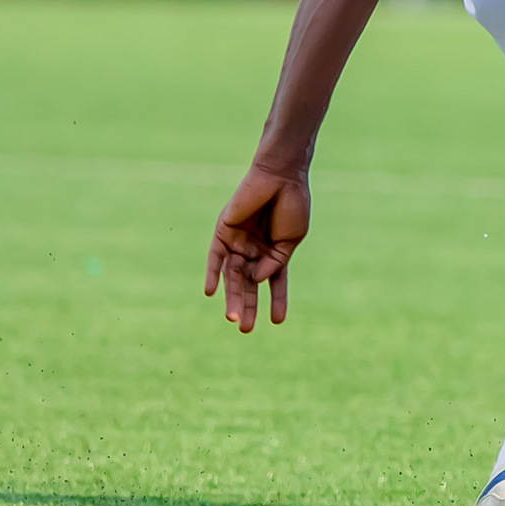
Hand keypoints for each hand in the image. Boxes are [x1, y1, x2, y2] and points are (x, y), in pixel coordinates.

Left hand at [206, 164, 310, 330]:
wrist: (281, 176)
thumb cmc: (292, 204)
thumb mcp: (291, 240)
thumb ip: (276, 262)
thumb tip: (258, 280)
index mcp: (274, 251)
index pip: (273, 282)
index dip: (276, 301)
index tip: (277, 322)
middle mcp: (254, 249)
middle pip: (248, 284)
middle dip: (247, 306)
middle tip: (246, 329)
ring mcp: (238, 241)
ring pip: (232, 276)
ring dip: (233, 297)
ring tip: (233, 319)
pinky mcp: (224, 231)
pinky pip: (216, 257)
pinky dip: (213, 274)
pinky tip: (212, 293)